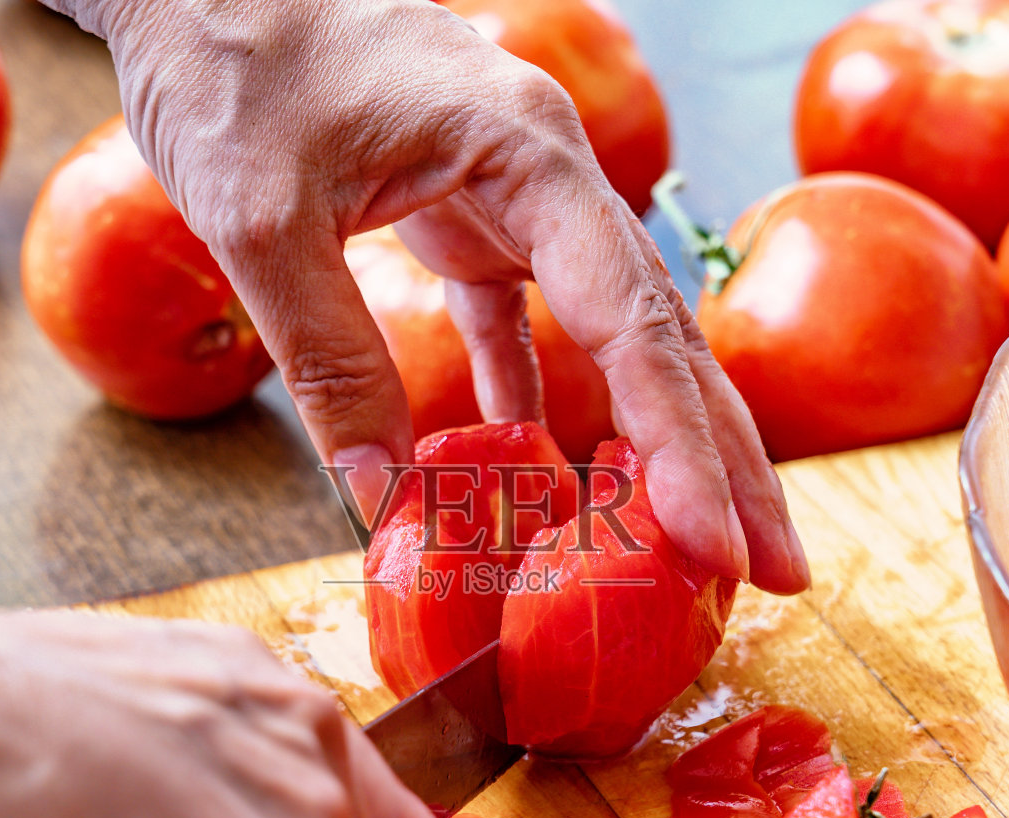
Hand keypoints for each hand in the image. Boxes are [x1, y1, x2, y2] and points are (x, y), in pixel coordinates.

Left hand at [55, 0, 808, 593]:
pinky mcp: (462, 210)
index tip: (718, 540)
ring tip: (702, 532)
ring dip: (657, 433)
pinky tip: (541, 458)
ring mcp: (510, 191)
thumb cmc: (232, 60)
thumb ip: (330, 357)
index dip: (682, 444)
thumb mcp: (263, 221)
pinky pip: (522, 313)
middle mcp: (545, 174)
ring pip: (611, 327)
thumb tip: (380, 497)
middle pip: (659, 331)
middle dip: (721, 455)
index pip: (631, 320)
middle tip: (776, 566)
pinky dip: (534, 389)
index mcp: (525, 154)